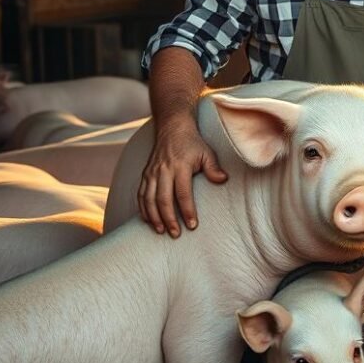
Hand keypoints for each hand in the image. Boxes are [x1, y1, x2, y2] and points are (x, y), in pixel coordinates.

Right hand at [138, 118, 227, 236]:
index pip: (183, 194)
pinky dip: (143, 209)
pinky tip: (148, 220)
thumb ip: (213, 168)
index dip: (187, 211)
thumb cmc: (193, 144)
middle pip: (163, 200)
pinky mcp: (144, 174)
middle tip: (176, 234)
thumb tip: (223, 180)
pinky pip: (140, 195)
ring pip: (148, 199)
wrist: (172, 128)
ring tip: (161, 231)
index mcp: (180, 166)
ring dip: (154, 217)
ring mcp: (151, 173)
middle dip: (169, 219)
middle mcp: (163, 171)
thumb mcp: (207, 153)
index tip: (192, 225)